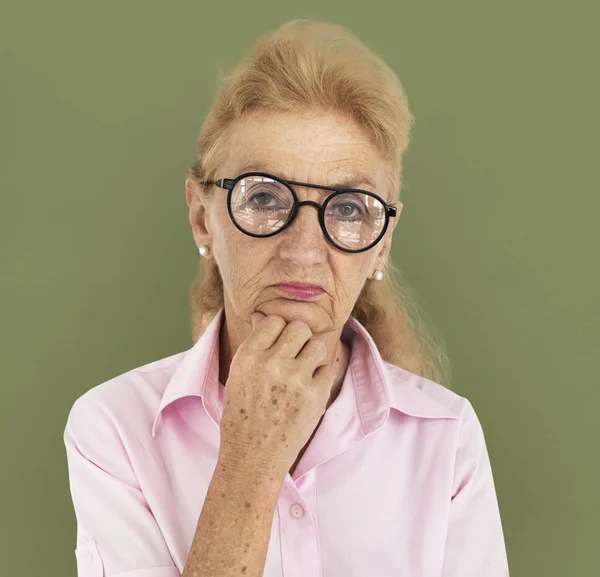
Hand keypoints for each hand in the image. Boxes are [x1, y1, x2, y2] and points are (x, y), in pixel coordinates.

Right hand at [218, 311, 336, 478]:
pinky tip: (307, 389)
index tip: (278, 345)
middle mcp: (272, 363)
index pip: (274, 321)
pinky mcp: (316, 396)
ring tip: (302, 371)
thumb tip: (263, 316)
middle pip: (299, 328)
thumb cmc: (243, 413)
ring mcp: (296, 379)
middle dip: (299, 339)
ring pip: (317, 345)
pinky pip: (327, 369)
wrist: (253, 454)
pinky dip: (320, 378)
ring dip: (312, 355)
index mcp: (248, 356)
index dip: (278, 331)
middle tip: (294, 356)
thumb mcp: (239, 375)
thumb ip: (255, 344)